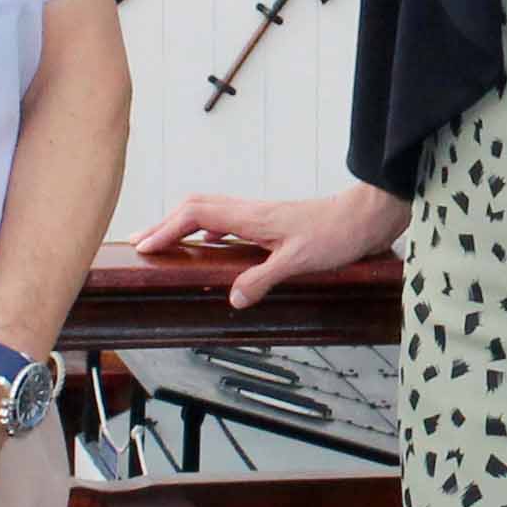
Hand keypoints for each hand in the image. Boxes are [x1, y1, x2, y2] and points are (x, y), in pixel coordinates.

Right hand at [135, 183, 403, 310]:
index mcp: (251, 216)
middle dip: (164, 224)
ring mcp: (259, 215)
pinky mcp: (269, 222)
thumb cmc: (336, 233)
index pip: (195, 215)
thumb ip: (264, 278)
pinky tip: (206, 247)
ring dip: (182, 225)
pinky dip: (206, 231)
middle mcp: (250, 211)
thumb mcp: (299, 261)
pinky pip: (227, 222)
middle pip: (195, 208)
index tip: (145, 247)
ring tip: (162, 243)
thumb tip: (233, 298)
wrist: (366, 217)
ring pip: (209, 213)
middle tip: (140, 243)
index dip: (167, 229)